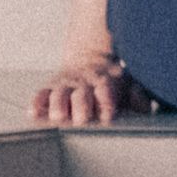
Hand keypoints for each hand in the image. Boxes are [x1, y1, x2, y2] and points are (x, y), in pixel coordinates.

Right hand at [28, 48, 162, 124]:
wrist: (89, 58)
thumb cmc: (112, 81)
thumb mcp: (130, 85)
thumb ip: (139, 97)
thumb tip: (142, 105)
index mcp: (105, 82)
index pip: (106, 91)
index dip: (106, 102)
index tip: (107, 115)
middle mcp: (84, 84)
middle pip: (80, 95)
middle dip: (81, 105)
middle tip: (82, 118)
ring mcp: (65, 85)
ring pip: (58, 95)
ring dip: (58, 106)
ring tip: (58, 117)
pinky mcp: (50, 88)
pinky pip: (40, 95)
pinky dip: (36, 104)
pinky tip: (34, 113)